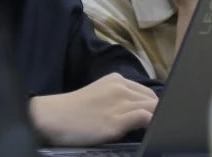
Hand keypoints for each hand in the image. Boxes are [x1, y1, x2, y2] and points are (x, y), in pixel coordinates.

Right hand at [28, 73, 156, 145]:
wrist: (54, 117)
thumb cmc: (74, 111)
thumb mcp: (99, 95)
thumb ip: (117, 98)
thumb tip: (137, 112)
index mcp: (116, 79)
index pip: (146, 92)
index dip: (152, 106)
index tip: (153, 117)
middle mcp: (120, 87)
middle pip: (153, 99)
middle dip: (157, 112)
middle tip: (156, 126)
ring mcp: (120, 103)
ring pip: (153, 107)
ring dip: (157, 119)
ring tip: (155, 131)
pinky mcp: (117, 120)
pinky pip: (147, 118)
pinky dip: (153, 125)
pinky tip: (150, 133)